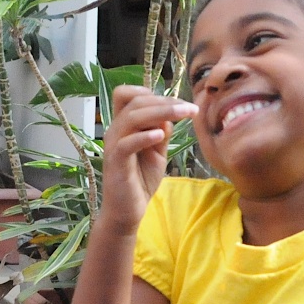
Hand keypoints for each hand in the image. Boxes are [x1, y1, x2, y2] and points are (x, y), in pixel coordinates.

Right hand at [98, 86, 194, 235]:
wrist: (127, 210)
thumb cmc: (140, 180)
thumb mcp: (157, 152)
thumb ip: (161, 132)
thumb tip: (170, 115)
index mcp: (123, 126)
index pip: (126, 94)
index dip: (150, 93)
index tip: (175, 102)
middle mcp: (115, 131)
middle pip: (134, 101)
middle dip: (165, 101)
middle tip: (190, 108)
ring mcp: (113, 146)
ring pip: (132, 117)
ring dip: (161, 112)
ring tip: (184, 114)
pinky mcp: (115, 162)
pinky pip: (126, 143)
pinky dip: (144, 136)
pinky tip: (161, 135)